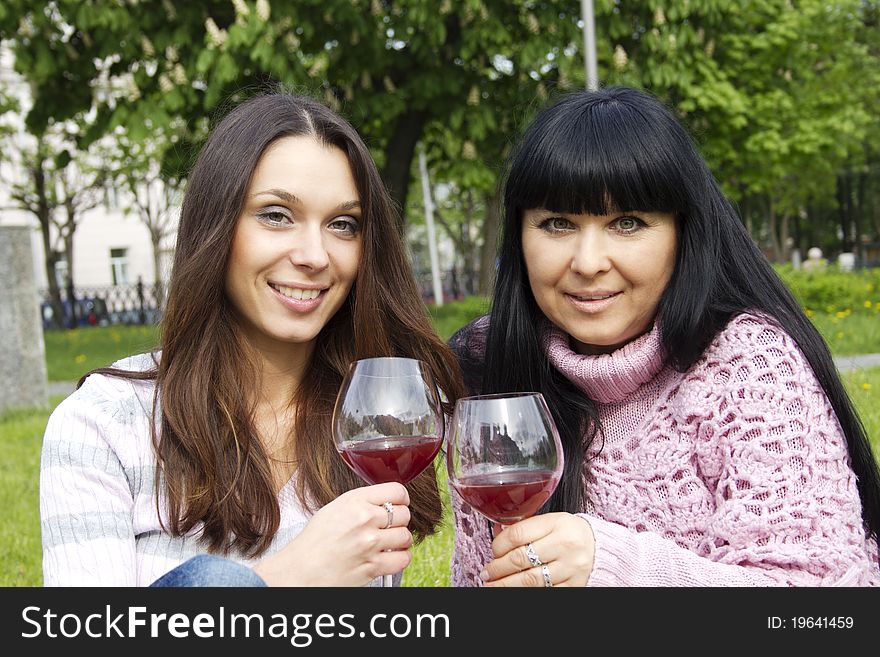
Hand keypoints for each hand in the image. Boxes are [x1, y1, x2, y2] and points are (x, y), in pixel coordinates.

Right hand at [253, 482, 411, 585]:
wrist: (299, 570)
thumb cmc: (313, 542)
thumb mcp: (334, 509)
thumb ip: (361, 502)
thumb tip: (385, 502)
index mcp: (355, 501)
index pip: (396, 491)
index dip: (401, 499)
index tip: (399, 504)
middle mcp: (365, 519)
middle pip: (404, 514)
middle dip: (398, 521)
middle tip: (388, 528)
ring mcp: (370, 543)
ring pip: (405, 536)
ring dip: (399, 541)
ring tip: (387, 543)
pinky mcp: (373, 566)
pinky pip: (403, 559)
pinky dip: (400, 559)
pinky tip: (389, 557)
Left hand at [480, 512, 594, 586]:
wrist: (600, 547)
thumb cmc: (570, 533)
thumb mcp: (550, 521)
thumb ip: (525, 527)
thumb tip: (497, 534)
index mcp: (557, 523)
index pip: (517, 534)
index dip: (498, 545)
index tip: (492, 551)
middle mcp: (565, 544)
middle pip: (520, 559)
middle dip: (498, 568)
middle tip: (487, 573)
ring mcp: (570, 567)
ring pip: (530, 580)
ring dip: (506, 584)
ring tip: (492, 585)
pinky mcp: (574, 585)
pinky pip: (545, 592)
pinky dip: (526, 592)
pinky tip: (515, 590)